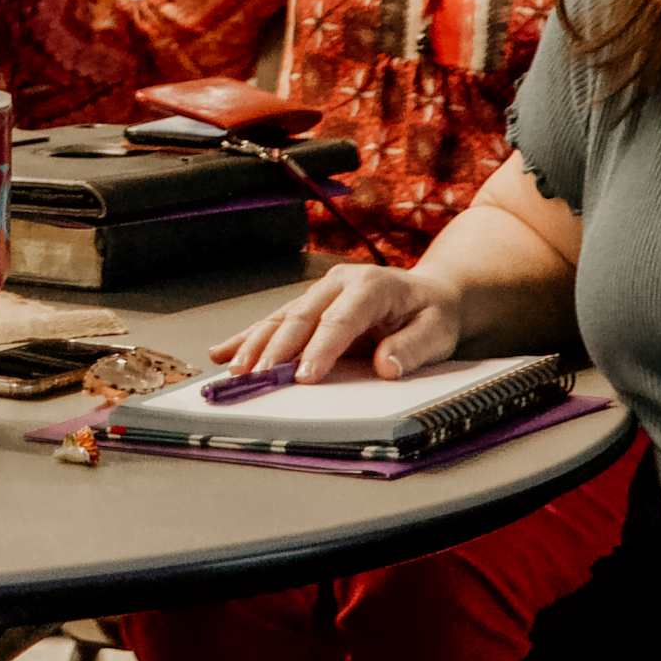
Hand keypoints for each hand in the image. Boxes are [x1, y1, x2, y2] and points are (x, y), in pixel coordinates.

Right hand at [207, 262, 464, 383]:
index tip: (303, 376)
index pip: (340, 319)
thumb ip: (412, 348)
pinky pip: (275, 321)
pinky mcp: (308, 305)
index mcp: (370, 285)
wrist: (429, 294)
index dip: (319, 348)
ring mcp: (320, 292)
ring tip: (235, 370)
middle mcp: (339, 283)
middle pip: (301, 317)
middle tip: (258, 377)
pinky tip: (223, 352)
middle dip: (275, 349)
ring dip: (255, 345)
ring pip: (280, 318)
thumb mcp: (438, 332)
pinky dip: (249, 338)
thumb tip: (385, 366)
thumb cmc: (432, 314)